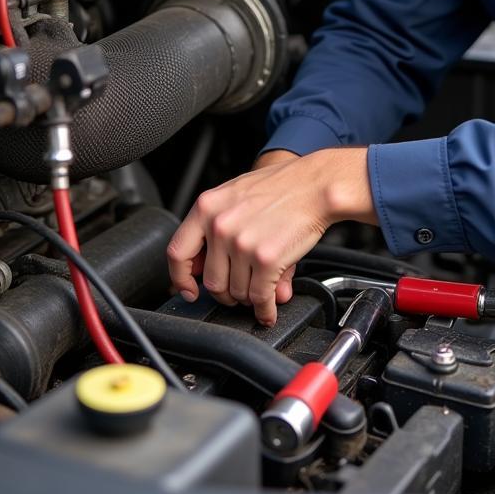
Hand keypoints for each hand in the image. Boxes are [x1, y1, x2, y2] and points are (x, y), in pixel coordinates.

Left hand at [166, 147, 376, 325]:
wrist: (316, 184)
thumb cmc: (281, 187)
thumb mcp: (239, 198)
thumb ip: (221, 237)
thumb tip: (220, 281)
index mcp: (206, 207)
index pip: (178, 253)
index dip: (181, 279)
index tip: (190, 290)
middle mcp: (219, 225)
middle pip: (211, 281)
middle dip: (226, 293)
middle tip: (240, 292)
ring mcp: (241, 243)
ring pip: (235, 292)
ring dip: (249, 299)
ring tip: (261, 291)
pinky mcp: (265, 258)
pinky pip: (259, 297)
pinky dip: (265, 309)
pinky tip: (269, 308)